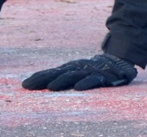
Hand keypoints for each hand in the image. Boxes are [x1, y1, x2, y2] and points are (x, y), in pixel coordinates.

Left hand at [22, 53, 136, 90]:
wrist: (121, 59)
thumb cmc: (96, 69)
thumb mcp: (79, 71)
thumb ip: (65, 76)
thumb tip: (42, 83)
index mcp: (71, 68)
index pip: (53, 72)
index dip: (40, 77)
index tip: (25, 84)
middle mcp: (79, 68)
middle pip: (59, 73)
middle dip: (44, 79)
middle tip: (29, 85)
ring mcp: (91, 71)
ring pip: (74, 75)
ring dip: (62, 81)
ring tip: (51, 87)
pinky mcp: (105, 76)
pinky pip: (95, 80)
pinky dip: (87, 82)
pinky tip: (79, 87)